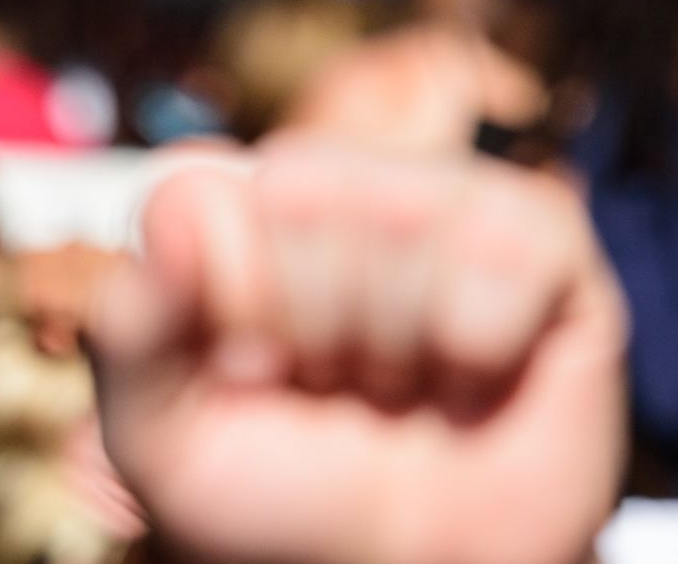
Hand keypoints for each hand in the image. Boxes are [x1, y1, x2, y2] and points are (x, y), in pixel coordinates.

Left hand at [91, 146, 625, 563]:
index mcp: (228, 210)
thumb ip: (134, 327)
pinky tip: (472, 380)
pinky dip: (480, 342)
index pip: (199, 197)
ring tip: (401, 387)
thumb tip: (175, 217)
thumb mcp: (163, 434)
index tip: (248, 376)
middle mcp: (327, 180)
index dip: (225, 309)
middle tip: (337, 389)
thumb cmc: (283, 496)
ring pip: (398, 217)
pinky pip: (501, 252)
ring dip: (395, 345)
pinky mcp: (542, 244)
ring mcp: (437, 200)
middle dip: (312, 329)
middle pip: (299, 196)